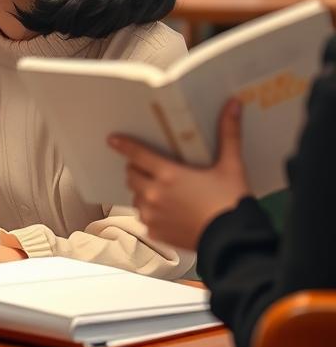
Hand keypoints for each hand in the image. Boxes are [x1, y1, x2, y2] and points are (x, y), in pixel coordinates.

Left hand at [108, 98, 250, 250]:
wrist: (233, 242)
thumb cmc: (231, 202)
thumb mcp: (231, 166)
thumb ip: (229, 134)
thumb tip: (233, 104)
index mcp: (169, 174)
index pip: (138, 154)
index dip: (124, 145)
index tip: (112, 140)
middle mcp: (154, 194)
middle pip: (132, 175)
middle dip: (137, 169)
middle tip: (150, 167)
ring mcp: (152, 216)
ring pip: (136, 197)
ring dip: (142, 191)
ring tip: (159, 190)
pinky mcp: (155, 233)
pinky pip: (144, 218)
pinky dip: (150, 212)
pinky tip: (165, 211)